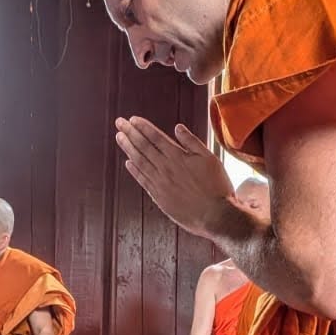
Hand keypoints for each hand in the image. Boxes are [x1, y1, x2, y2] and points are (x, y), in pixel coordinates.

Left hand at [115, 117, 232, 238]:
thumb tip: (178, 128)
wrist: (215, 215)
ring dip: (128, 148)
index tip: (132, 119)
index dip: (142, 127)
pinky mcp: (159, 197)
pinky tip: (128, 163)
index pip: (155, 137)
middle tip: (119, 123)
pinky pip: (143, 180)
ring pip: (139, 162)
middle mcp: (165, 168)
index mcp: (177, 156)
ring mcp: (160, 183)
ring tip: (119, 138)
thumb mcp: (209, 158)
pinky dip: (134, 171)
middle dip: (130, 132)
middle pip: (143, 146)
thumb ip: (192, 142)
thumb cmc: (216, 186)